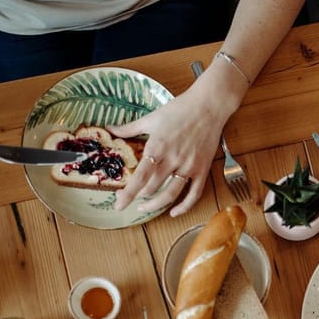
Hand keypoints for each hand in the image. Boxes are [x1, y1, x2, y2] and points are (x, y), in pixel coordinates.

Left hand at [110, 75, 238, 216]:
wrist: (209, 106)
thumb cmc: (179, 110)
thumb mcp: (151, 118)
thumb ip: (130, 128)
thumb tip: (110, 129)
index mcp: (157, 147)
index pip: (139, 178)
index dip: (128, 194)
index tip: (118, 205)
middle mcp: (172, 160)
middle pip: (152, 189)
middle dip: (138, 198)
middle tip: (129, 200)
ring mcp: (189, 167)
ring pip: (170, 195)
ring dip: (155, 205)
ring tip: (145, 207)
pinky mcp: (202, 170)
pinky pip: (194, 194)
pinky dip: (184, 207)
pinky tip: (174, 212)